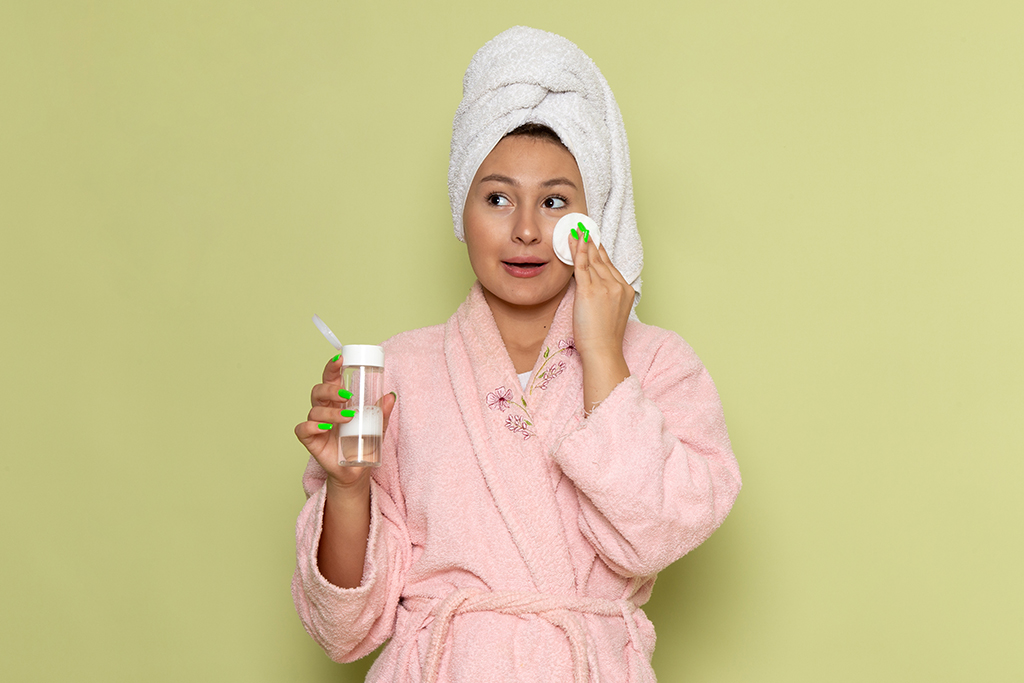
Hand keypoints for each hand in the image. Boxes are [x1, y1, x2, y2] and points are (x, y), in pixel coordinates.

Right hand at [294, 355, 396, 487]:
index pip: (331, 379)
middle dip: (331, 389)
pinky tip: (325, 428)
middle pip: (318, 391)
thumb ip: (381, 412)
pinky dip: (312, 426)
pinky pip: (303, 429)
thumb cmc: (363, 444)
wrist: (357, 470)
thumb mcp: (377, 427)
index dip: (332, 368)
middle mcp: (324, 410)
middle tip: (347, 395)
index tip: (340, 359)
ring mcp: (316, 425)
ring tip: (347, 418)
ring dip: (330, 412)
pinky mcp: (310, 440)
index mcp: (337, 402)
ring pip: (314, 410)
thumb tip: (390, 396)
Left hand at [567, 230, 634, 359]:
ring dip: (583, 243)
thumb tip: (592, 290)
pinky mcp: (590, 291)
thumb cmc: (603, 339)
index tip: (595, 242)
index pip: (611, 267)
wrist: (603, 351)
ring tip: (576, 230)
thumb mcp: (610, 314)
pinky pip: (583, 265)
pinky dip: (578, 251)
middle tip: (584, 228)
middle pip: (602, 260)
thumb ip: (606, 298)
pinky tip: (574, 240)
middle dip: (592, 243)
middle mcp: (618, 285)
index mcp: (626, 291)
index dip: (601, 253)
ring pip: (592, 260)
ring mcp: (605, 287)